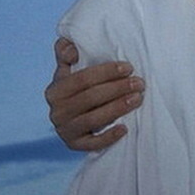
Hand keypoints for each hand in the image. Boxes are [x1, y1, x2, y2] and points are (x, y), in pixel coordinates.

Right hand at [45, 37, 143, 151]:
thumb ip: (66, 53)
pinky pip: (93, 144)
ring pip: (94, 119)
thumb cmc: (78, 90)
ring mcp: (65, 130)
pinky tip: (125, 128)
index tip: (128, 67)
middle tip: (139, 83)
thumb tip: (71, 48)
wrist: (75, 118)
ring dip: (118, 108)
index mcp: (55, 90)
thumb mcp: (69, 70)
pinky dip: (109, 136)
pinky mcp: (74, 146)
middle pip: (90, 98)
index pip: (82, 79)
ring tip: (138, 99)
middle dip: (118, 88)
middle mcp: (57, 111)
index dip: (106, 72)